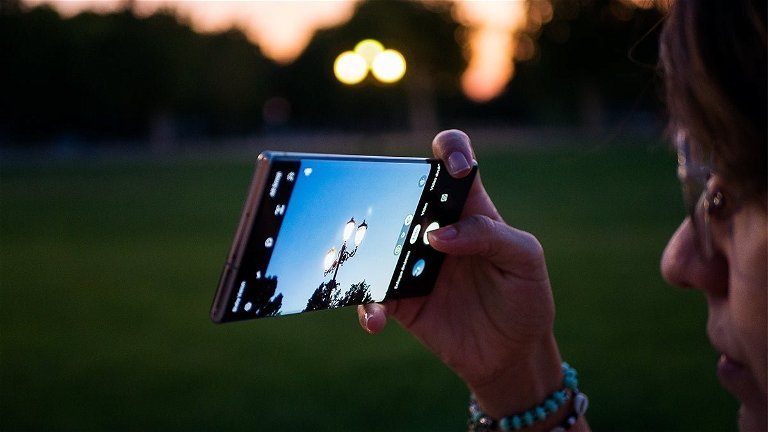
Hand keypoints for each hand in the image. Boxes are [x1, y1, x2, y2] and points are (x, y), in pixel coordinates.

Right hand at [357, 130, 562, 417]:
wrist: (511, 355)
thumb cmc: (525, 297)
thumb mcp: (524, 260)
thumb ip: (490, 236)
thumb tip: (437, 235)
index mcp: (470, 210)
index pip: (454, 162)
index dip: (450, 151)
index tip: (453, 169)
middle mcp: (435, 228)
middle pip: (400, 194)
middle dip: (385, 194)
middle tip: (390, 218)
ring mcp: (412, 262)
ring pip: (374, 242)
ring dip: (362, 250)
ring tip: (370, 269)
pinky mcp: (400, 298)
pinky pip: (371, 294)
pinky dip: (368, 306)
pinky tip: (376, 320)